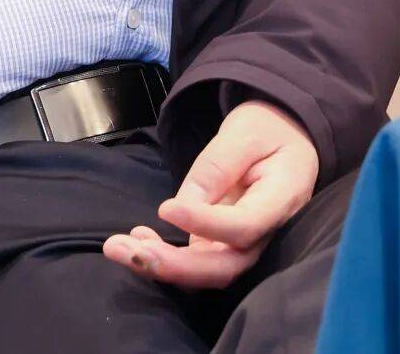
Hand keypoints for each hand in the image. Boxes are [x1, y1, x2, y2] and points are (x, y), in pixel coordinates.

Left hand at [102, 99, 318, 288]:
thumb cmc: (266, 129)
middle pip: (224, 266)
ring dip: (161, 264)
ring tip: (118, 246)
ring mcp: (244, 243)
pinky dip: (166, 254)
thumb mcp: (243, 134)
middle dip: (174, 266)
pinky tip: (138, 240)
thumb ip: (216, 168)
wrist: (282, 135)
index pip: (243, 226)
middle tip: (126, 249)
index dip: (205, 224)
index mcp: (281, 201)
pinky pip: (198, 258)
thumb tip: (181, 207)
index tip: (166, 209)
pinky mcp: (224, 242)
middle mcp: (266, 234)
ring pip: (207, 270)